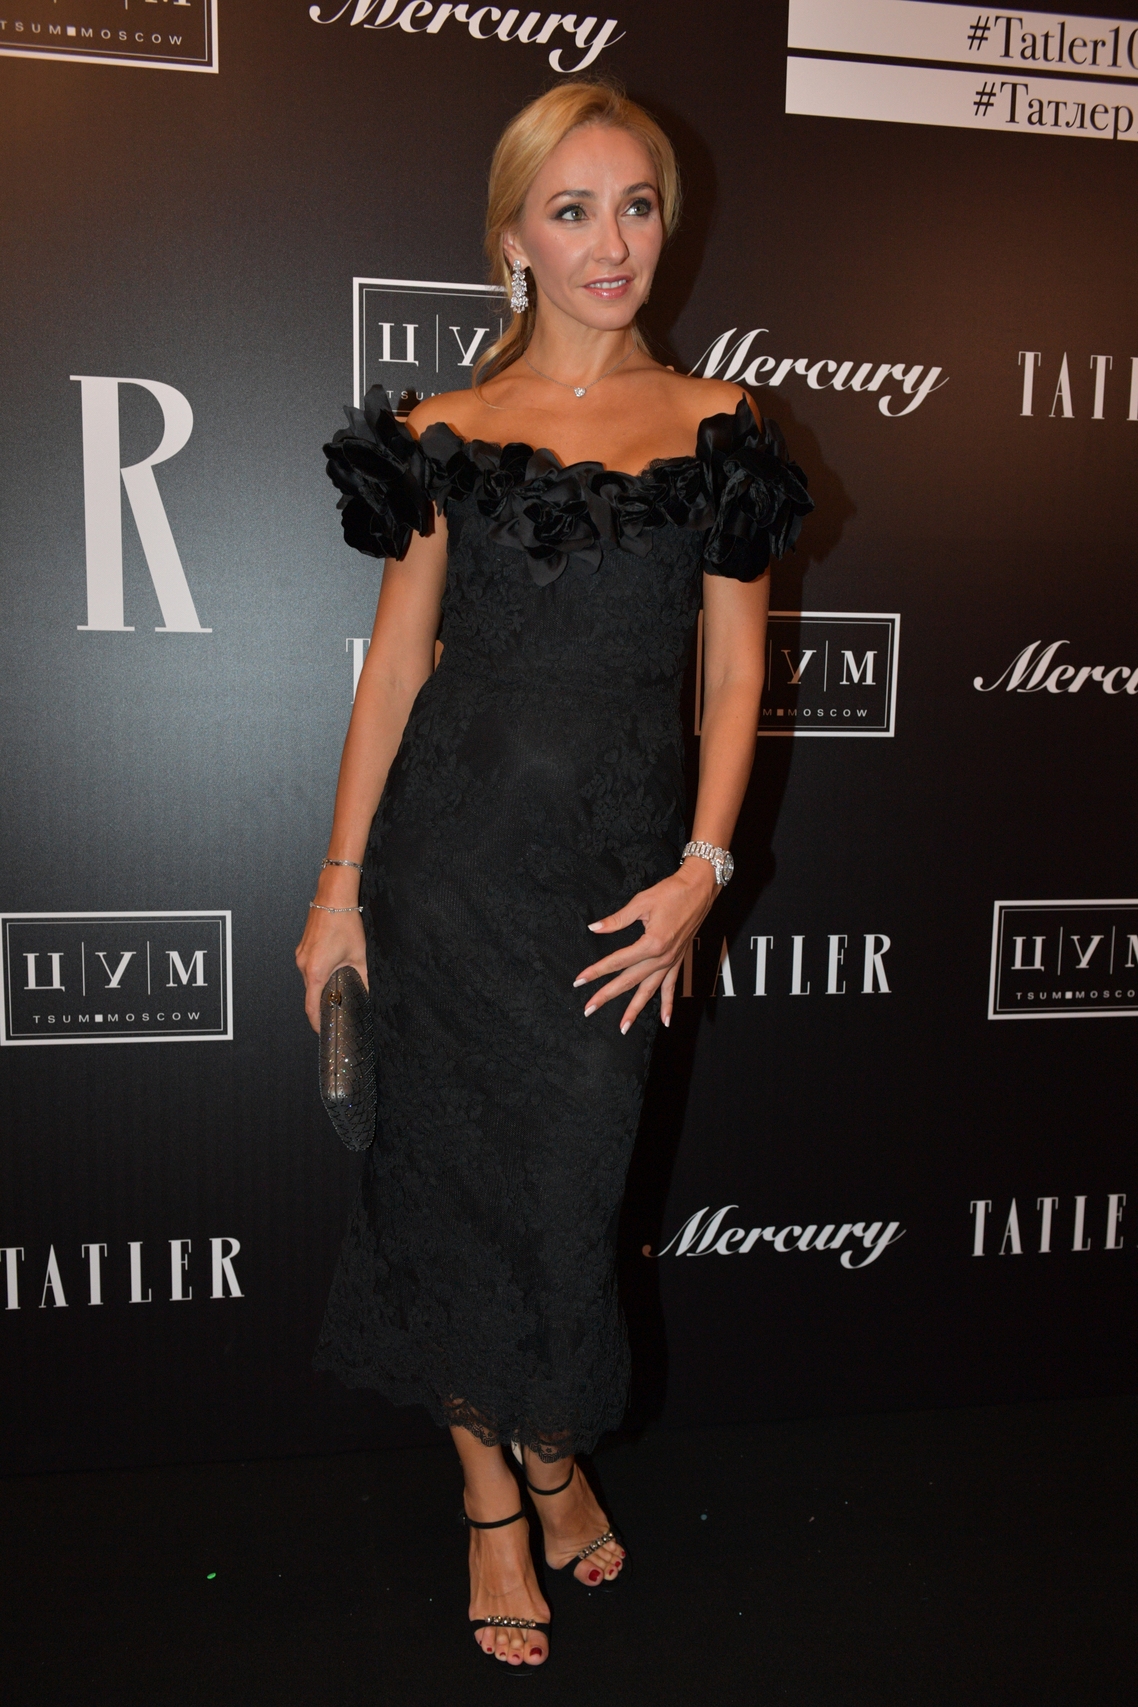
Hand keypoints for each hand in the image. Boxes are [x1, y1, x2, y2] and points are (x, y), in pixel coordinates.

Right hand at [295, 904, 368, 1033]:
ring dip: (321, 986)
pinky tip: (333, 967)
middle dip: (322, 1003)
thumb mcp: (359, 955)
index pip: (311, 1006)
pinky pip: (309, 967)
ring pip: (310, 980)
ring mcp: (301, 955)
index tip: (323, 1030)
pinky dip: (319, 973)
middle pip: (310, 993)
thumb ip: (363, 978)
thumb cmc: (344, 923)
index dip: (316, 1022)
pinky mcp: (303, 948)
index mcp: (316, 971)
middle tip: (336, 1009)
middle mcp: (304, 965)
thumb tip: (368, 993)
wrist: (333, 898)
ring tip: (337, 986)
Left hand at [574, 858, 717, 1032]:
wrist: (699, 890)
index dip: (596, 971)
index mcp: (651, 943)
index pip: (617, 961)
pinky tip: (665, 1021)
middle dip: (607, 996)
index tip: (579, 981)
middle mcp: (662, 957)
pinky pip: (672, 987)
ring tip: (623, 1027)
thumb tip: (594, 928)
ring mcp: (671, 961)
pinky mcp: (678, 961)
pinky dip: (668, 1005)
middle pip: (629, 981)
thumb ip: (617, 920)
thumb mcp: (641, 902)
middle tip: (589, 1009)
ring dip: (635, 1010)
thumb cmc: (671, 892)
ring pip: (649, 991)